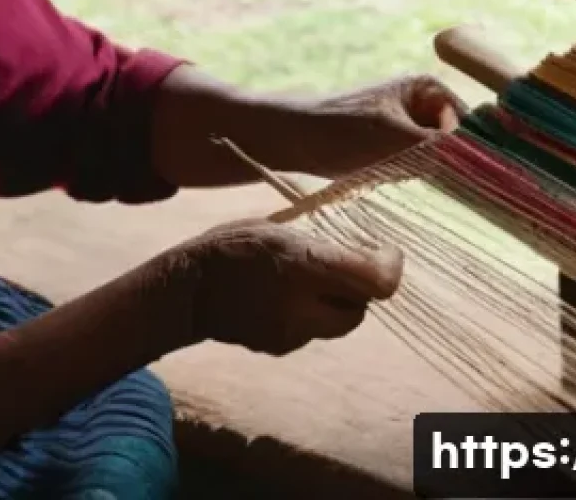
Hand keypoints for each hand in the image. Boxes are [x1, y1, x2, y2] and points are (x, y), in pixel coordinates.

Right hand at [180, 219, 402, 355]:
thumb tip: (355, 247)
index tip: (385, 251)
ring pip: (338, 323)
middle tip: (343, 266)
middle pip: (360, 308)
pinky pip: (313, 332)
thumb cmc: (229, 245)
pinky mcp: (281, 348)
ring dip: (334, 302)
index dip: (389, 267)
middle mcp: (303, 306)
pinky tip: (283, 298)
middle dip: (360, 289)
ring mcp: (292, 333)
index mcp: (304, 265)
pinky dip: (311, 315)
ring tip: (306, 281)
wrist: (186, 290)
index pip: (375, 282)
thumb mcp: (276, 228)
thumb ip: (317, 244)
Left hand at [300, 74, 468, 177]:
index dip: (476, 151)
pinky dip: (411, 178)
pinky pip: (419, 168)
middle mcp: (425, 105)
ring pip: (439, 159)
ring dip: (428, 174)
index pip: (471, 123)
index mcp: (429, 88)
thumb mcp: (396, 139)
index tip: (474, 179)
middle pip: (459, 142)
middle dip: (448, 163)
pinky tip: (391, 180)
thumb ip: (442, 150)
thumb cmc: (339, 130)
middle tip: (428, 177)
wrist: (290, 141)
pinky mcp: (395, 150)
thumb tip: (486, 164)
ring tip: (401, 174)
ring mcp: (410, 128)